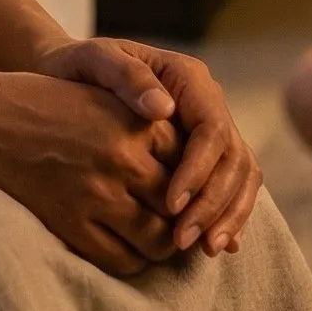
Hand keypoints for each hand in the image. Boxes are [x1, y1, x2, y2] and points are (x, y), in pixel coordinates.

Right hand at [0, 67, 183, 276]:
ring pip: (157, 239)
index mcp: (133, 121)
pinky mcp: (70, 222)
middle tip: (184, 225)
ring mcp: (95, 193)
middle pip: (180, 203)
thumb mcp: (101, 96)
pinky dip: (132, 261)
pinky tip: (128, 249)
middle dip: (186, 218)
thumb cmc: (44, 103)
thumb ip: (145, 122)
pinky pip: (121, 259)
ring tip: (158, 240)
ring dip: (163, 244)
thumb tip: (189, 164)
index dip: (193, 180)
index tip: (190, 189)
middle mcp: (122, 157)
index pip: (189, 161)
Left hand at [35, 38, 262, 257]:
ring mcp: (208, 129)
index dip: (198, 170)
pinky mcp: (203, 153)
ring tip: (205, 249)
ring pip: (241, 175)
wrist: (70, 74)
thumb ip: (128, 77)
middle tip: (183, 240)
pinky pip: (230, 185)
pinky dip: (228, 214)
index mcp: (189, 78)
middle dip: (214, 202)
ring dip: (229, 215)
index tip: (170, 205)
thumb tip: (163, 109)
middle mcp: (207, 103)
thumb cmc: (79, 67)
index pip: (211, 130)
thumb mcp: (96, 61)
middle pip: (234, 157)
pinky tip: (214, 244)